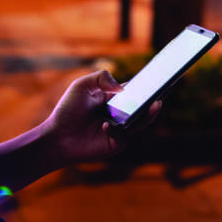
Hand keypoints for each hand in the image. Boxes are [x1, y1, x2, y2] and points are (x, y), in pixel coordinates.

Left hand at [42, 70, 158, 165]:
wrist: (56, 136)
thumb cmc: (68, 110)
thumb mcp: (82, 86)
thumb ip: (101, 78)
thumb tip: (123, 87)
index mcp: (115, 99)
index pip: (136, 91)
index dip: (149, 85)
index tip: (161, 77)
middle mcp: (121, 114)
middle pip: (144, 106)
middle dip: (155, 98)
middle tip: (165, 90)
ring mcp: (120, 129)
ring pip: (141, 122)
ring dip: (149, 114)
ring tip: (155, 104)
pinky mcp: (115, 144)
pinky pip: (123, 137)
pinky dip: (117, 130)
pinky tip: (107, 126)